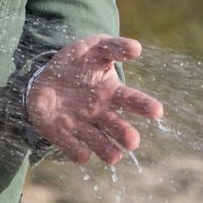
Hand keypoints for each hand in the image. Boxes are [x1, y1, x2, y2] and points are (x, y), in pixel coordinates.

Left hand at [25, 35, 163, 164]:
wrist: (45, 78)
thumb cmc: (77, 63)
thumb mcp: (94, 47)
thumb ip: (114, 47)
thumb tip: (136, 48)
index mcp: (112, 93)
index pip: (132, 100)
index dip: (145, 106)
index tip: (157, 111)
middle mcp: (101, 114)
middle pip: (118, 127)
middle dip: (126, 135)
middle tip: (132, 141)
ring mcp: (82, 126)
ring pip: (98, 142)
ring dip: (106, 149)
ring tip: (114, 156)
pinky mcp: (61, 134)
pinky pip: (70, 146)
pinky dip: (76, 151)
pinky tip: (83, 155)